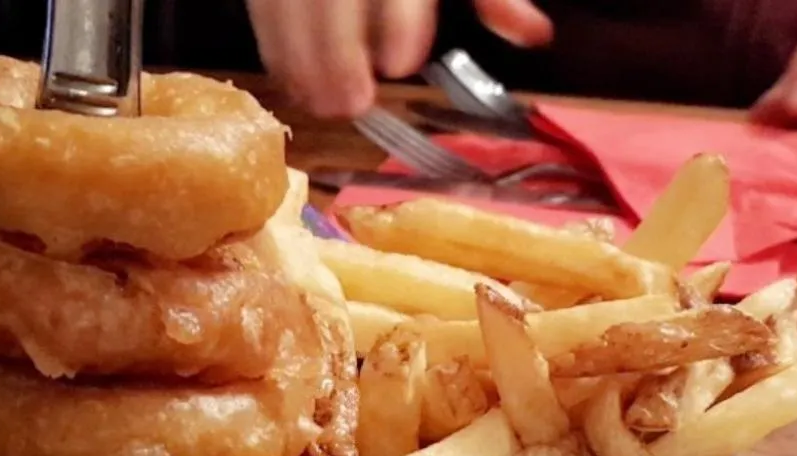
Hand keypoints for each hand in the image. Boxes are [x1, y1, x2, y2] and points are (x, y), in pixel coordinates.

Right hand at [245, 0, 553, 118]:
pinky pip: (262, 6)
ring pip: (285, 2)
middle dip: (336, 50)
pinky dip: (273, 42)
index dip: (399, 16)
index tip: (403, 63)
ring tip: (317, 103)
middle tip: (350, 106)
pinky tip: (291, 78)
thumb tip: (534, 36)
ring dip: (297, 56)